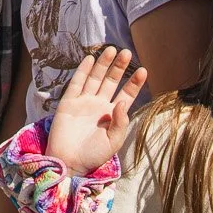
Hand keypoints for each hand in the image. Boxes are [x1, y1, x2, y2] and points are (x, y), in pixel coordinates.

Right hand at [45, 47, 145, 176]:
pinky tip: (90, 59)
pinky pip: (76, 83)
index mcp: (112, 115)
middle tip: (127, 53)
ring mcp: (84, 102)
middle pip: (111, 81)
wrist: (69, 163)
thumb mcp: (113, 142)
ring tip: (111, 49)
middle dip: (119, 67)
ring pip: (95, 78)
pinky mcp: (68, 102)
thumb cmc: (93, 155)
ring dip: (103, 64)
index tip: (143, 71)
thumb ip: (121, 122)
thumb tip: (122, 101)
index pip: (126, 94)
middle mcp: (99, 105)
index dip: (134, 83)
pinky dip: (83, 71)